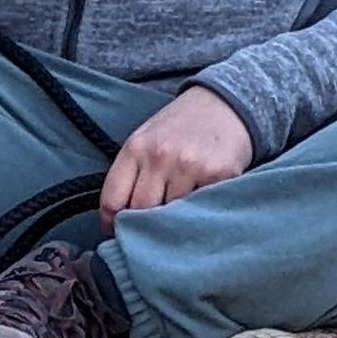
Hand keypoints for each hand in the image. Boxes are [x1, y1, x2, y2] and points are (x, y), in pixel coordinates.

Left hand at [100, 86, 252, 225]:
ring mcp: (189, 166)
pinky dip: (197, 214)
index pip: (112, 200)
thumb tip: (118, 220)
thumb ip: (132, 174)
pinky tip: (199, 205)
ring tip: (178, 217)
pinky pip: (199, 210)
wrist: (225, 104)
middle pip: (140, 212)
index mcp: (135, 147)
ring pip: (170, 216)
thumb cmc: (180, 127)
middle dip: (143, 226)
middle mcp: (159, 156)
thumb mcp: (146, 139)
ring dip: (173, 222)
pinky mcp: (217, 175)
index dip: (111, 224)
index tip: (117, 233)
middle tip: (150, 231)